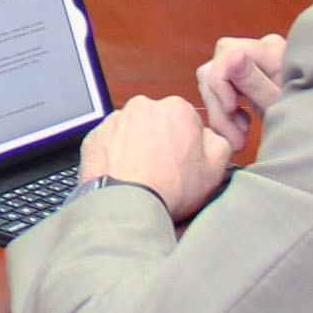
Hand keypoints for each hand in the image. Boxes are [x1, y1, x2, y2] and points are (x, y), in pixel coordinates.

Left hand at [77, 95, 234, 220]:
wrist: (128, 205)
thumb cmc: (169, 188)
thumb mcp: (214, 168)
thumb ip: (218, 142)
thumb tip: (210, 136)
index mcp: (175, 108)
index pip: (186, 119)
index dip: (187, 142)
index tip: (183, 159)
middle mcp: (142, 106)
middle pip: (157, 121)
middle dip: (160, 140)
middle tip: (163, 169)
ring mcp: (115, 120)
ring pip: (131, 131)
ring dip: (136, 146)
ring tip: (142, 174)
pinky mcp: (95, 136)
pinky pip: (110, 143)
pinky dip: (116, 155)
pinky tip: (124, 174)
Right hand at [197, 34, 287, 153]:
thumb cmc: (308, 117)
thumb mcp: (279, 104)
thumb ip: (254, 81)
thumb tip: (232, 55)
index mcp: (271, 49)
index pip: (227, 52)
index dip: (221, 82)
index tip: (229, 111)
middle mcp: (259, 49)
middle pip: (216, 68)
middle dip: (219, 105)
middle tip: (233, 138)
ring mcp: (251, 61)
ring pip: (213, 80)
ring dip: (220, 112)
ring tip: (238, 138)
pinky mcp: (247, 75)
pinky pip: (221, 88)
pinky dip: (225, 111)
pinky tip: (241, 127)